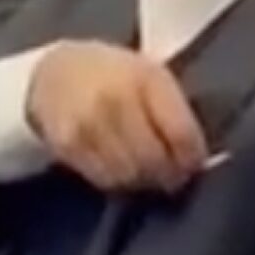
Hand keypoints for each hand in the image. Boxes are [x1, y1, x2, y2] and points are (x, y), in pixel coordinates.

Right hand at [26, 40, 207, 193]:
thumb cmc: (115, 75)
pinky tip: (122, 169)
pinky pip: (105, 180)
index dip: (193, 158)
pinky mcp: (68, 145)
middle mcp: (115, 99)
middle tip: (173, 176)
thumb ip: (176, 111)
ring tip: (148, 172)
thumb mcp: (150, 75)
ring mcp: (88, 123)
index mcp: (146, 77)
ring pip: (131, 176)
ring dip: (145, 182)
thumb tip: (199, 160)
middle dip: (169, 175)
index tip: (195, 164)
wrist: (55, 72)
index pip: (181, 133)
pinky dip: (119, 182)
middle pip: (155, 160)